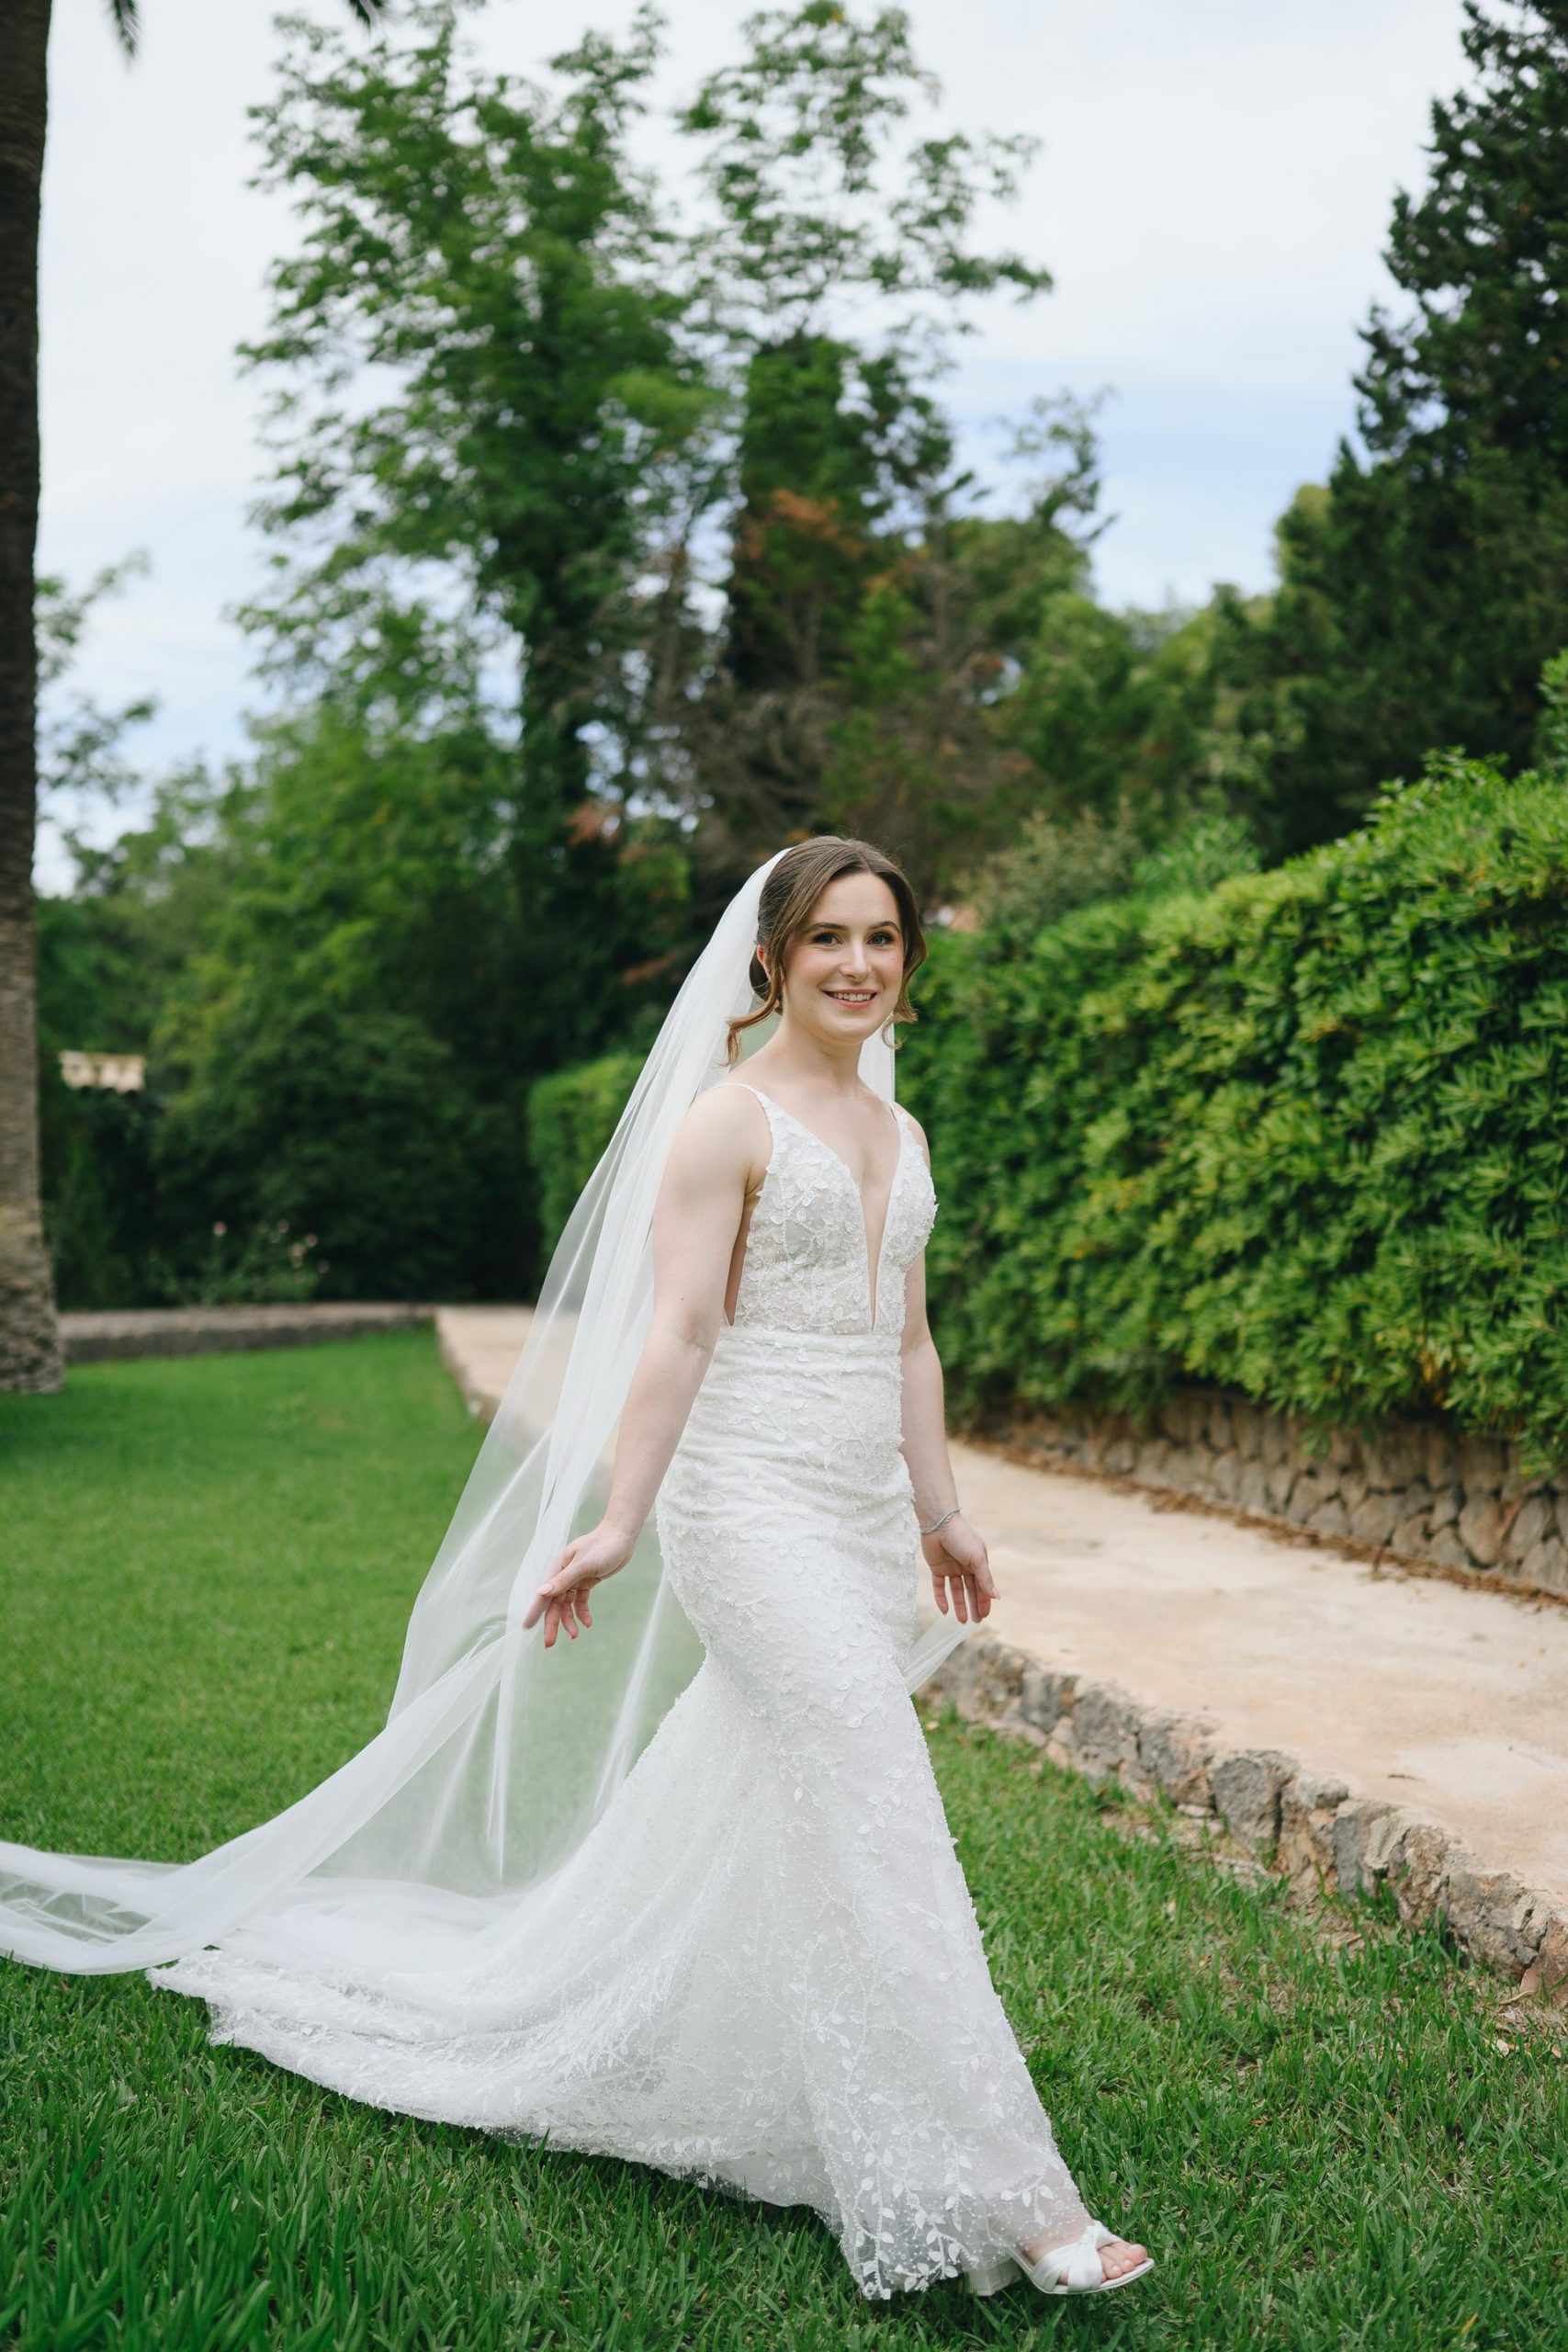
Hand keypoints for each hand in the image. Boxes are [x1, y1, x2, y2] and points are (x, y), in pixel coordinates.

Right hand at [522, 1521, 635, 1646]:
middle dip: (553, 1623)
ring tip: (575, 1635)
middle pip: (555, 1603)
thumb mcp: (583, 1564)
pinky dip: (583, 1612)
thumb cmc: (602, 1546)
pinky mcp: (587, 1581)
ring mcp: (575, 1578)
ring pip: (567, 1605)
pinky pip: (581, 1601)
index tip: (526, 1627)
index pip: (543, 1593)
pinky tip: (588, 1623)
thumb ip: (563, 1580)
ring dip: (570, 1620)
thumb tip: (541, 1592)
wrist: (621, 1536)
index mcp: (558, 1567)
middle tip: (550, 1644)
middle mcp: (563, 1574)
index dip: (535, 1611)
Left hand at [921, 1512, 997, 1625]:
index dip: (984, 1601)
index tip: (984, 1616)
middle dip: (973, 1606)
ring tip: (961, 1621)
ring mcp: (951, 1567)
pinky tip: (944, 1611)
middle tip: (975, 1622)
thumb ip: (985, 1579)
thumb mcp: (977, 1559)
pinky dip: (941, 1598)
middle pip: (970, 1590)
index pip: (983, 1586)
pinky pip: (939, 1586)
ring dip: (959, 1605)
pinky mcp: (936, 1567)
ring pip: (955, 1590)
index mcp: (978, 1563)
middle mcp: (965, 1566)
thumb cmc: (962, 1538)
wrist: (939, 1523)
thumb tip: (997, 1597)